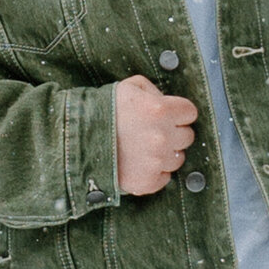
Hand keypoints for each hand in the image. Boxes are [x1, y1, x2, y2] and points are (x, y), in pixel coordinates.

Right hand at [114, 75, 198, 194]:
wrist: (77, 140)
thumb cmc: (103, 109)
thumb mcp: (129, 87)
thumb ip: (154, 92)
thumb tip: (169, 104)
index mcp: (160, 110)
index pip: (190, 112)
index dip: (179, 113)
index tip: (168, 115)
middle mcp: (162, 136)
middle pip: (187, 136)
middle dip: (173, 132)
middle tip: (153, 131)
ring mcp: (156, 161)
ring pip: (178, 158)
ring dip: (165, 153)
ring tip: (143, 148)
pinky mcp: (148, 181)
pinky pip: (165, 178)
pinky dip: (155, 172)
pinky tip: (139, 163)